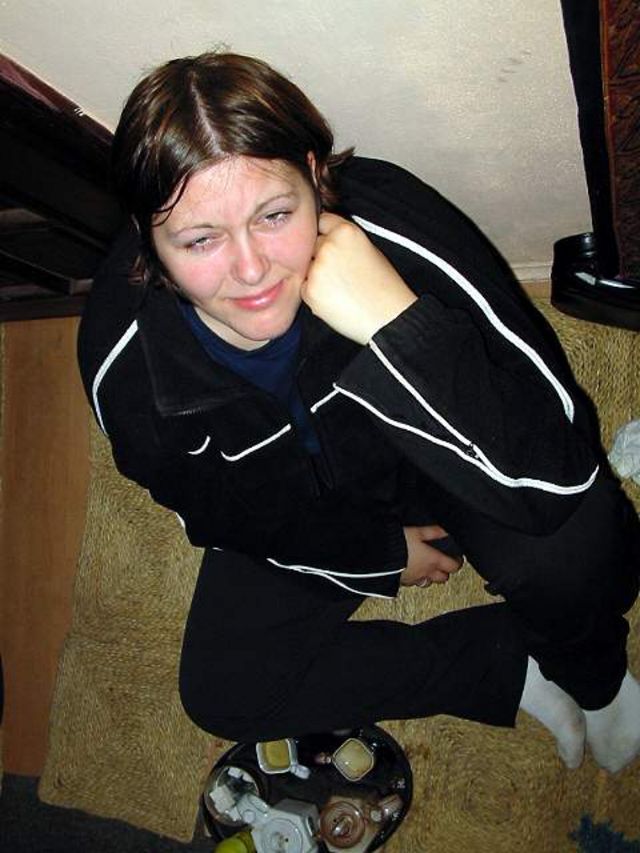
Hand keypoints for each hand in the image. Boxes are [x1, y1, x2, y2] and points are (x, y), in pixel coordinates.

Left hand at [301, 213, 416, 343]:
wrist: (388, 317)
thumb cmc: (384, 287)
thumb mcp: (369, 249)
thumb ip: (344, 241)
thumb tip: (325, 241)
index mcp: (346, 231)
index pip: (322, 221)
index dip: (326, 234)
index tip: (330, 245)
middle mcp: (328, 245)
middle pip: (312, 245)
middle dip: (320, 257)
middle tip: (340, 274)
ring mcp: (317, 268)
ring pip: (306, 268)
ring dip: (317, 277)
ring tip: (341, 289)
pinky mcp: (310, 290)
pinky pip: (305, 288)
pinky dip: (315, 295)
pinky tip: (336, 300)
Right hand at [400, 525, 463, 586]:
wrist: (379, 556)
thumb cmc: (398, 544)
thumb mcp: (417, 532)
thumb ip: (432, 532)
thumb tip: (445, 530)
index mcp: (433, 560)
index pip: (453, 567)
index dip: (458, 562)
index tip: (457, 558)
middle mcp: (426, 572)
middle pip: (443, 578)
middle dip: (445, 572)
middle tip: (443, 564)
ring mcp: (415, 579)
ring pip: (429, 582)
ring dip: (430, 577)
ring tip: (428, 568)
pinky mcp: (404, 582)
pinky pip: (414, 583)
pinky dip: (416, 578)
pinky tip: (412, 571)